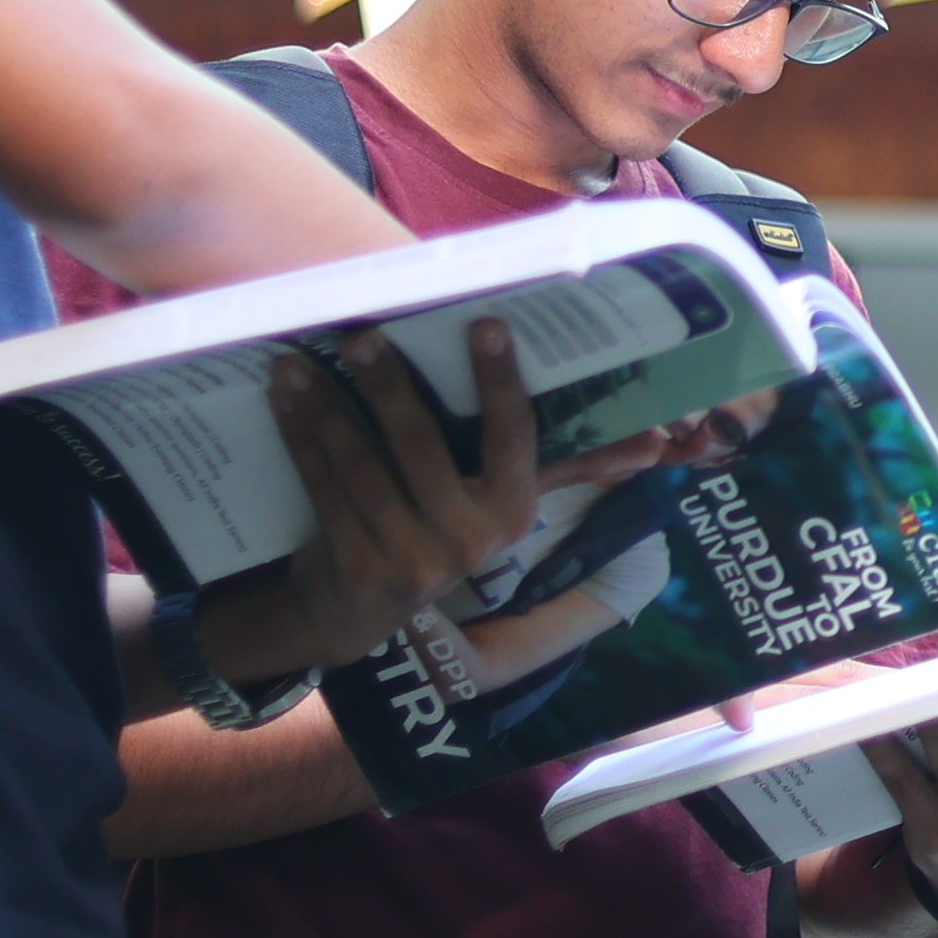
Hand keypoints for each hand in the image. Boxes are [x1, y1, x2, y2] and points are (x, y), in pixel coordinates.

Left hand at [209, 319, 565, 680]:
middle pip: (423, 444)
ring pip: (363, 463)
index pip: (514, 436)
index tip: (486, 323)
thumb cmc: (434, 532)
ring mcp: (411, 559)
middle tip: (360, 332)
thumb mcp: (496, 506)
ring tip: (299, 360)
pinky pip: (326, 487)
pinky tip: (284, 399)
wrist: (355, 614)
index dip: (500, 380)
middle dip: (387, 383)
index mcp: (513, 513)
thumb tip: (653, 444)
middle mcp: (470, 542)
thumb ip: (562, 468)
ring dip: (326, 406)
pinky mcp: (357, 566)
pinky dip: (301, 437)